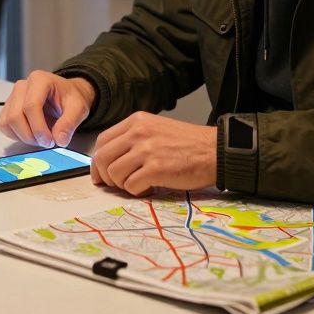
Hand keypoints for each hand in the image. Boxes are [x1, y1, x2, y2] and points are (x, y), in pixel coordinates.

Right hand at [0, 70, 94, 147]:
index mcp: (39, 80)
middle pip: (15, 116)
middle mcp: (22, 86)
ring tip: (39, 138)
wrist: (65, 95)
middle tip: (46, 142)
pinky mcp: (8, 108)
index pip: (31, 105)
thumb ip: (69, 123)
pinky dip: (15, 135)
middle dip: (30, 135)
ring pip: (7, 122)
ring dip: (23, 137)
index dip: (39, 128)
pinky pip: (3, 125)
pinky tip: (30, 135)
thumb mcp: (78, 108)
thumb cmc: (70, 98)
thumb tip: (60, 140)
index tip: (50, 141)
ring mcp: (12, 97)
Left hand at [90, 112, 216, 195]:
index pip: (102, 141)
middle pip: (102, 158)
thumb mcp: (156, 129)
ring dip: (122, 185)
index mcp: (136, 121)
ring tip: (138, 185)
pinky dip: (136, 192)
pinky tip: (148, 189)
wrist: (215, 151)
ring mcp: (146, 150)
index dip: (98, 161)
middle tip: (115, 185)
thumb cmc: (188, 144)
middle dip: (105, 176)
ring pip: (114, 174)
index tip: (101, 173)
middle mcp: (138, 132)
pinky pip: (131, 186)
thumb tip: (109, 161)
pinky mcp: (156, 169)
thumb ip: (133, 139)